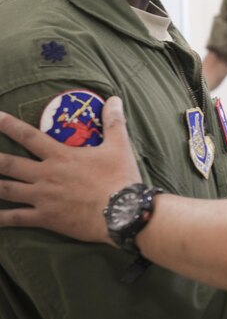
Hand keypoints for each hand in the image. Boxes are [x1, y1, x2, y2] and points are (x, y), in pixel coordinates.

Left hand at [0, 96, 140, 243]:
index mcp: (61, 156)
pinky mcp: (46, 218)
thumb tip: (114, 99)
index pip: (29, 136)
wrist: (122, 212)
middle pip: (9, 164)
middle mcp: (46, 175)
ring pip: (7, 190)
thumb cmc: (120, 178)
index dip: (9, 125)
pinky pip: (16, 219)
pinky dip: (0, 218)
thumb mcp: (119, 146)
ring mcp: (43, 198)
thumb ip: (113, 122)